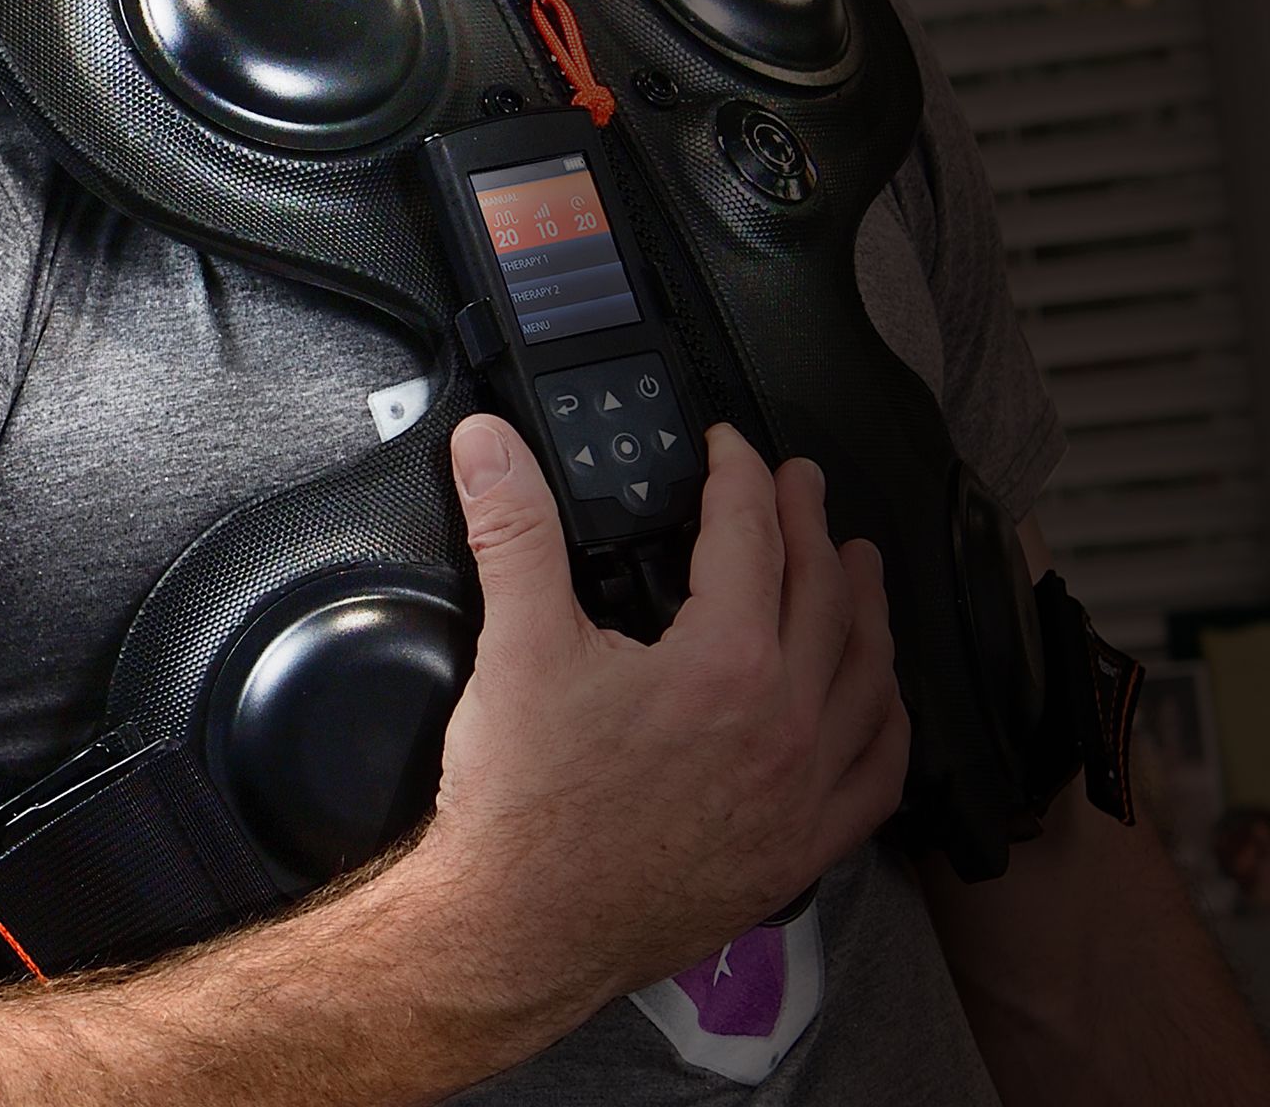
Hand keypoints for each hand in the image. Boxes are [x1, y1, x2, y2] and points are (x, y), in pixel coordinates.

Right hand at [404, 416, 905, 1015]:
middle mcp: (786, 723)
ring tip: (856, 564)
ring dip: (866, 606)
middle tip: (797, 484)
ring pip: (869, 675)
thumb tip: (488, 445)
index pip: (751, 536)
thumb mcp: (515, 645)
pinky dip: (886, 720)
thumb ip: (512, 530)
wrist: (522, 929)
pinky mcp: (800, 849)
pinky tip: (878, 698)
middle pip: (824, 593)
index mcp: (726, 663)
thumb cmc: (522, 803)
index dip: (740, 477)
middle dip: (809, 522)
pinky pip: (878, 774)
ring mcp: (803, 791)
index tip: (729, 451)